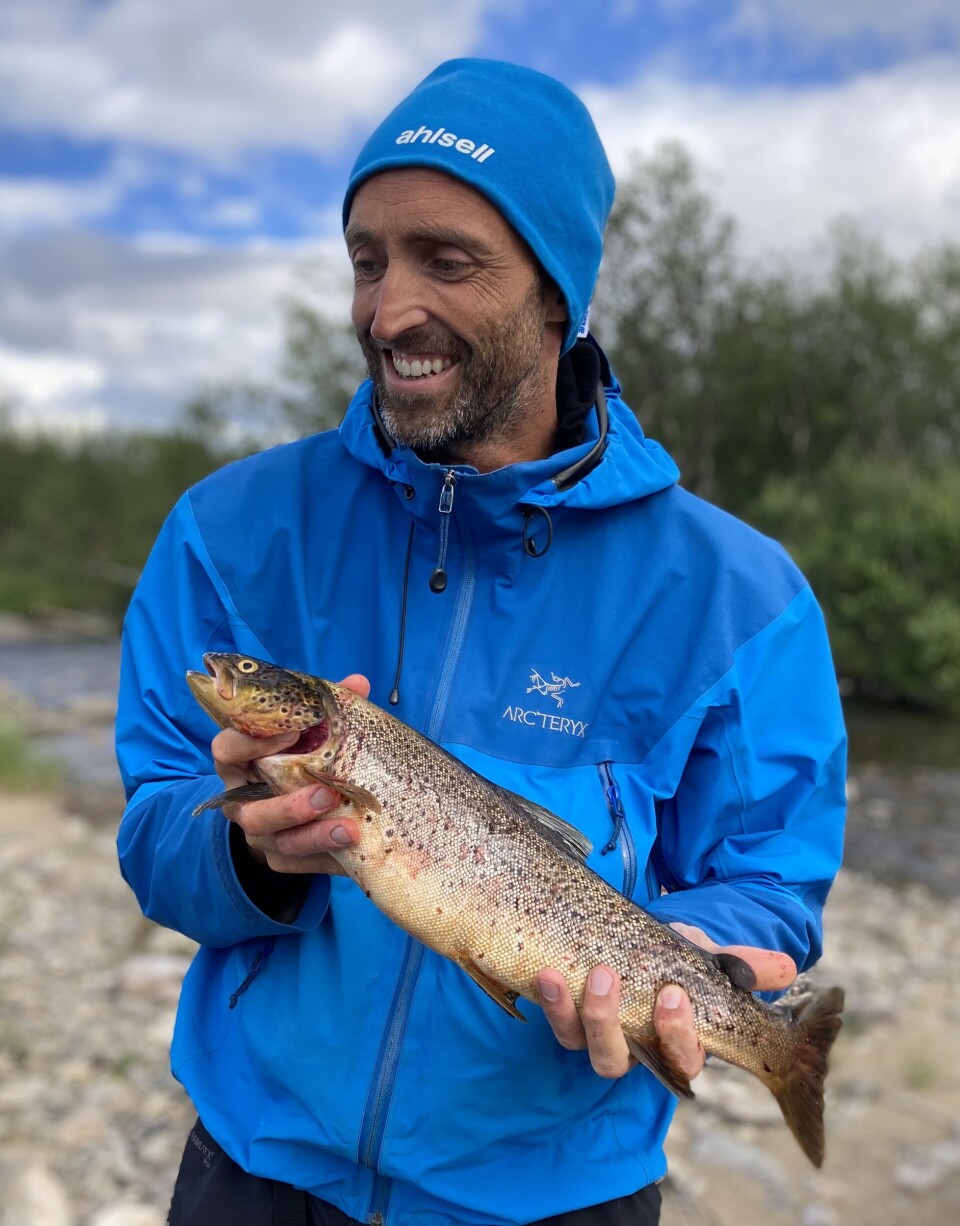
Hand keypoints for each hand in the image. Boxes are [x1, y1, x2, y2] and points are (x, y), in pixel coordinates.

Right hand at [211, 673, 369, 875]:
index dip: (251, 743)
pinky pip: (300, 866)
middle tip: (325, 793)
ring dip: (315, 837)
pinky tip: (356, 850)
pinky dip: (328, 858)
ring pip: (278, 844)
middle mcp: (243, 802)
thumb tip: (358, 682)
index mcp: (240, 763)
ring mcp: (260, 835)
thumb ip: (326, 709)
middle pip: (251, 812)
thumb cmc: (295, 757)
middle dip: (289, 806)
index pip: (225, 750)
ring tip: (350, 829)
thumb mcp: (306, 732)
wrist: (286, 805)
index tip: (291, 731)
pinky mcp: (280, 859)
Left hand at [536, 926, 796, 1080]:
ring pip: (585, 1045)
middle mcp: (637, 1049)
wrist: (642, 942)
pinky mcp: (568, 1019)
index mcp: (679, 1045)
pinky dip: (550, 1000)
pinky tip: (547, 974)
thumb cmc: (683, 962)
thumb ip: (744, 966)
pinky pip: (557, 1021)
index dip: (676, 1033)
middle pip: (620, 1060)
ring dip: (578, 1012)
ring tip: (577, 973)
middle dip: (611, 1022)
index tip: (673, 995)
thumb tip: (788, 967)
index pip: (681, 1057)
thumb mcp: (711, 960)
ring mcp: (600, 1037)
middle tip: (609, 978)